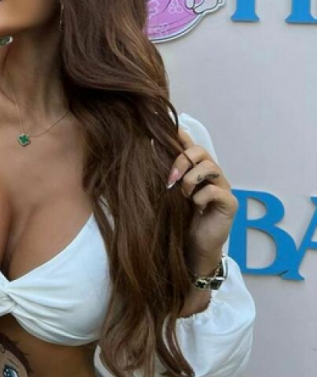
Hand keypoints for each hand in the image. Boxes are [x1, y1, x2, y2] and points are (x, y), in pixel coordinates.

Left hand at [167, 128, 237, 274]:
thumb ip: (163, 175)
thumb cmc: (177, 219)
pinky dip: (201, 197)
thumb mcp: (166, 194)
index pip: (190, 145)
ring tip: (183, 195)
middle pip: (200, 151)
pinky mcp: (229, 203)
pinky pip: (215, 191)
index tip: (167, 129)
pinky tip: (196, 207)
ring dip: (191, 179)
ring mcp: (222, 187)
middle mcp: (211, 175)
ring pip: (210, 167)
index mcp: (194, 170)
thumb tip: (146, 151)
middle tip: (170, 178)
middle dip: (182, 160)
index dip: (180, 135)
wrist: (190, 248)